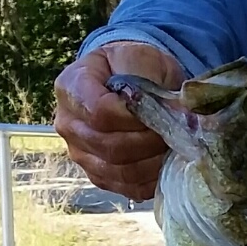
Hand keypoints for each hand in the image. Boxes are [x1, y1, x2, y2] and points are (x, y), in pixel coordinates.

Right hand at [53, 42, 186, 200]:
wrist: (129, 78)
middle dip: (151, 141)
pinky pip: (128, 188)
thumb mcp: (140, 58)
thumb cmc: (132, 66)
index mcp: (70, 88)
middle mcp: (68, 124)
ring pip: (120, 171)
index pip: (101, 113)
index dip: (136, 118)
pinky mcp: (99, 175)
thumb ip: (149, 79)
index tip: (162, 112)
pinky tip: (169, 164)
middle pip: (110, 146)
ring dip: (155, 162)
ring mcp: (81, 153)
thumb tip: (173, 111)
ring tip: (176, 146)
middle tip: (178, 132)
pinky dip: (153, 180)